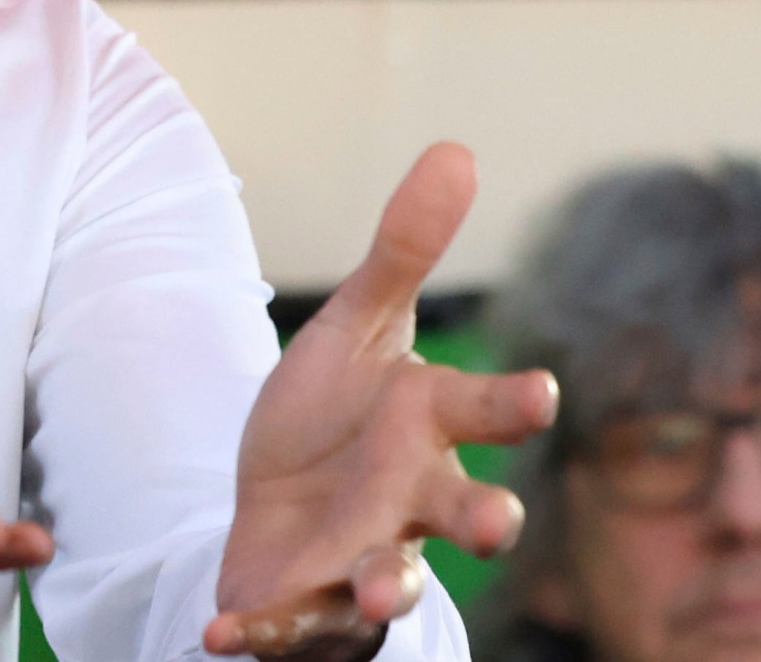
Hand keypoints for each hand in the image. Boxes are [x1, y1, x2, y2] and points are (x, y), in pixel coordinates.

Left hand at [207, 144, 559, 658]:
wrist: (275, 506)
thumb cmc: (337, 415)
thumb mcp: (357, 329)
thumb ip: (402, 254)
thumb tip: (456, 148)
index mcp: (430, 426)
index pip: (483, 410)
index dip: (510, 404)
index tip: (538, 392)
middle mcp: (412, 501)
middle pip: (462, 513)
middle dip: (485, 519)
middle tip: (497, 521)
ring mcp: (366, 561)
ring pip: (391, 582)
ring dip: (387, 588)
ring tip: (378, 593)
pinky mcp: (309, 610)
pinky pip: (289, 630)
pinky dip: (259, 638)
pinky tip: (221, 634)